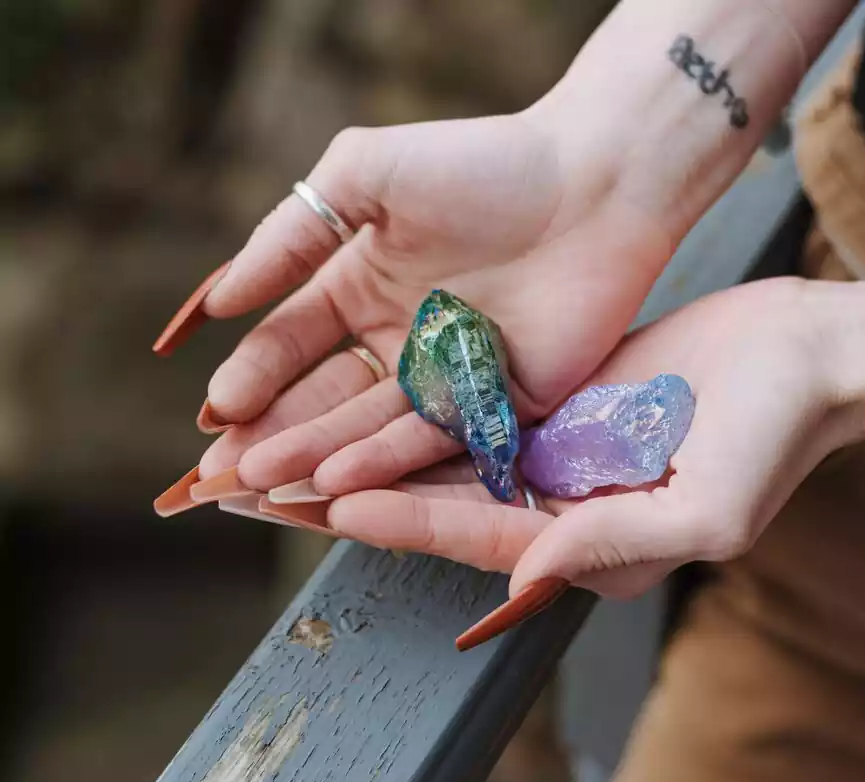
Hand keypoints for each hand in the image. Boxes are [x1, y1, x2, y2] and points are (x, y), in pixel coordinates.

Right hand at [157, 110, 674, 491]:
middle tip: (226, 472)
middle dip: (274, 432)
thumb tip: (220, 300)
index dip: (253, 376)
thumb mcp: (366, 176)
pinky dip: (386, 462)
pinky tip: (337, 480)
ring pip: (371, 428)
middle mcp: (403, 338)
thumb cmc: (483, 164)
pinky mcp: (503, 405)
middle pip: (325, 397)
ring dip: (318, 456)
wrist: (595, 182)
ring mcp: (452, 377)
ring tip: (266, 481)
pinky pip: (437, 441)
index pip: (293, 343)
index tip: (216, 411)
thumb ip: (291, 236)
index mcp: (366, 284)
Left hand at [320, 276, 853, 600]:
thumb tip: (525, 578)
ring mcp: (560, 456)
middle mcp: (566, 511)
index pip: (487, 538)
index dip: (413, 521)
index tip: (339, 500)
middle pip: (449, 506)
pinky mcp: (560, 405)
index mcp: (594, 551)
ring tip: (301, 442)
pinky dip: (425, 404)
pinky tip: (368, 388)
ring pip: (451, 458)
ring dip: (379, 452)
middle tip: (280, 485)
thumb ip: (615, 545)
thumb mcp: (707, 509)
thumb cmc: (776, 437)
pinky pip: (480, 408)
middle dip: (368, 497)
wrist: (807, 354)